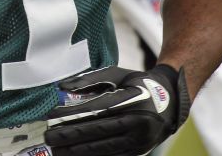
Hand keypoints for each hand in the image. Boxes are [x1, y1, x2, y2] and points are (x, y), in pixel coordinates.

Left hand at [45, 64, 190, 155]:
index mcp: (133, 100)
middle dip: (71, 136)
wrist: (172, 100)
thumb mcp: (118, 74)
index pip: (97, 108)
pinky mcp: (138, 151)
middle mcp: (138, 122)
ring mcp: (140, 140)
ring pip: (104, 148)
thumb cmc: (139, 83)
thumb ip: (91, 79)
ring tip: (58, 151)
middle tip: (49, 137)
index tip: (52, 115)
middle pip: (98, 131)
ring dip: (79, 151)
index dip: (73, 113)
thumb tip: (63, 87)